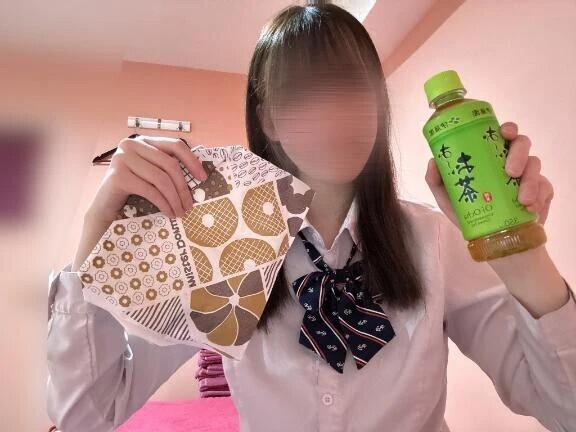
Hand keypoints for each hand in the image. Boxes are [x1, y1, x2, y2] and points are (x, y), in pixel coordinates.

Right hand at [86, 135, 208, 222]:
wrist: (106, 206)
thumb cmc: (133, 190)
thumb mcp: (152, 173)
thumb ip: (167, 167)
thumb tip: (200, 175)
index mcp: (143, 140)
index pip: (175, 145)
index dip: (192, 161)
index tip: (203, 178)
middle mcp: (131, 144)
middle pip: (169, 164)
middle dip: (183, 187)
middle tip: (190, 205)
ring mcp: (122, 158)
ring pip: (161, 179)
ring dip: (175, 198)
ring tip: (180, 212)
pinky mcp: (118, 176)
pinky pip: (150, 191)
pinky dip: (163, 203)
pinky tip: (169, 213)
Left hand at [425, 121, 553, 226]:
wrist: (488, 240)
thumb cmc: (469, 212)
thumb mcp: (448, 198)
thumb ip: (437, 181)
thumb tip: (433, 161)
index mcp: (491, 156)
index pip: (502, 134)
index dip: (507, 129)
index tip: (505, 133)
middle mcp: (511, 161)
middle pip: (522, 143)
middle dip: (518, 154)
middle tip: (510, 171)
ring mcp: (528, 175)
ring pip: (535, 165)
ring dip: (530, 181)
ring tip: (521, 199)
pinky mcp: (542, 192)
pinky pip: (545, 188)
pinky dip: (538, 197)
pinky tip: (530, 208)